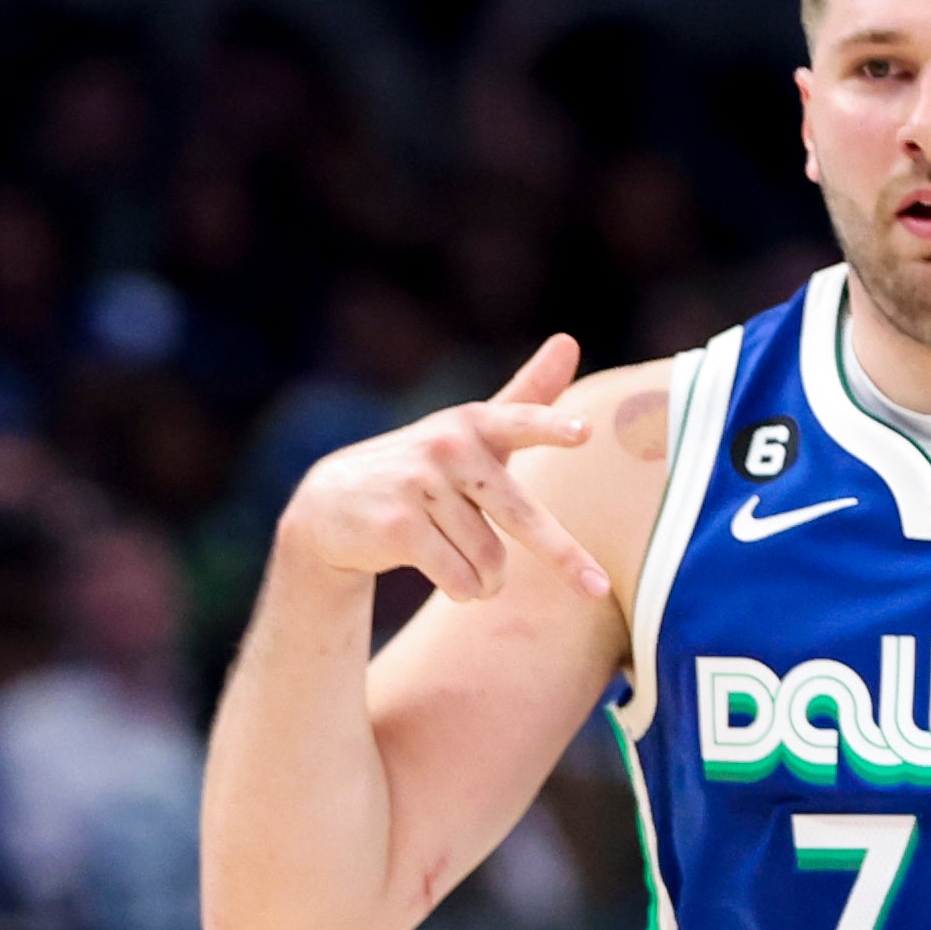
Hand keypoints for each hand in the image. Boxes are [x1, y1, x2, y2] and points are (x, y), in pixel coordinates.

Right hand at [275, 337, 607, 602]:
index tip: (585, 431)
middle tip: (596, 588)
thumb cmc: (424, 468)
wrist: (335, 503)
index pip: (519, 421)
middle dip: (564, 558)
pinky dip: (463, 590)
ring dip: (488, 581)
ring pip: (489, 559)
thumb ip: (526, 394)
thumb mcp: (472, 430)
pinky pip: (458, 579)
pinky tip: (451, 582)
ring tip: (474, 574)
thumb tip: (569, 339)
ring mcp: (420, 486)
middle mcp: (449, 449)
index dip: (552, 427)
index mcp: (474, 424)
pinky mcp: (398, 527)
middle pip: (521, 516)